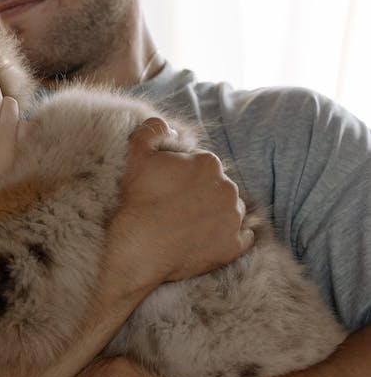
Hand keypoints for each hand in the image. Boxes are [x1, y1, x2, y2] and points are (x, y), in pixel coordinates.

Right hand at [104, 118, 253, 298]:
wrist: (139, 248)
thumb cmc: (137, 201)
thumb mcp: (136, 154)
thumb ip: (153, 130)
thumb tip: (171, 129)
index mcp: (209, 163)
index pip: (201, 165)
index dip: (182, 176)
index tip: (167, 188)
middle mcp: (228, 188)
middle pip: (217, 187)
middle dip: (201, 194)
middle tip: (175, 207)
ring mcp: (233, 218)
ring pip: (230, 210)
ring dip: (215, 214)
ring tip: (188, 224)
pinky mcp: (234, 246)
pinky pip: (241, 238)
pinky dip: (227, 237)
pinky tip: (206, 238)